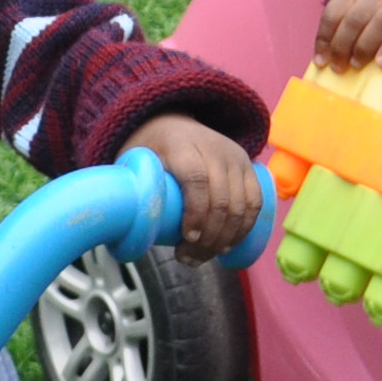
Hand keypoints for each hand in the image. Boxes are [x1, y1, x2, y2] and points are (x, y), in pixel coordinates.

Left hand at [131, 115, 267, 261]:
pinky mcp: (248, 166)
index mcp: (182, 145)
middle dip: (208, 237)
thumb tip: (126, 234)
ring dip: (225, 238)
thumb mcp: (133, 160)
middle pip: (221, 199)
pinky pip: (255, 202)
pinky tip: (228, 246)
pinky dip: (245, 228)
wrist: (173, 122)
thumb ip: (130, 189)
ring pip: (241, 205)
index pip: (196, 179)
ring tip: (204, 256)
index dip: (195, 212)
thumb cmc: (150, 149)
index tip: (186, 239)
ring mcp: (235, 157)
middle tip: (188, 258)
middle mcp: (214, 149)